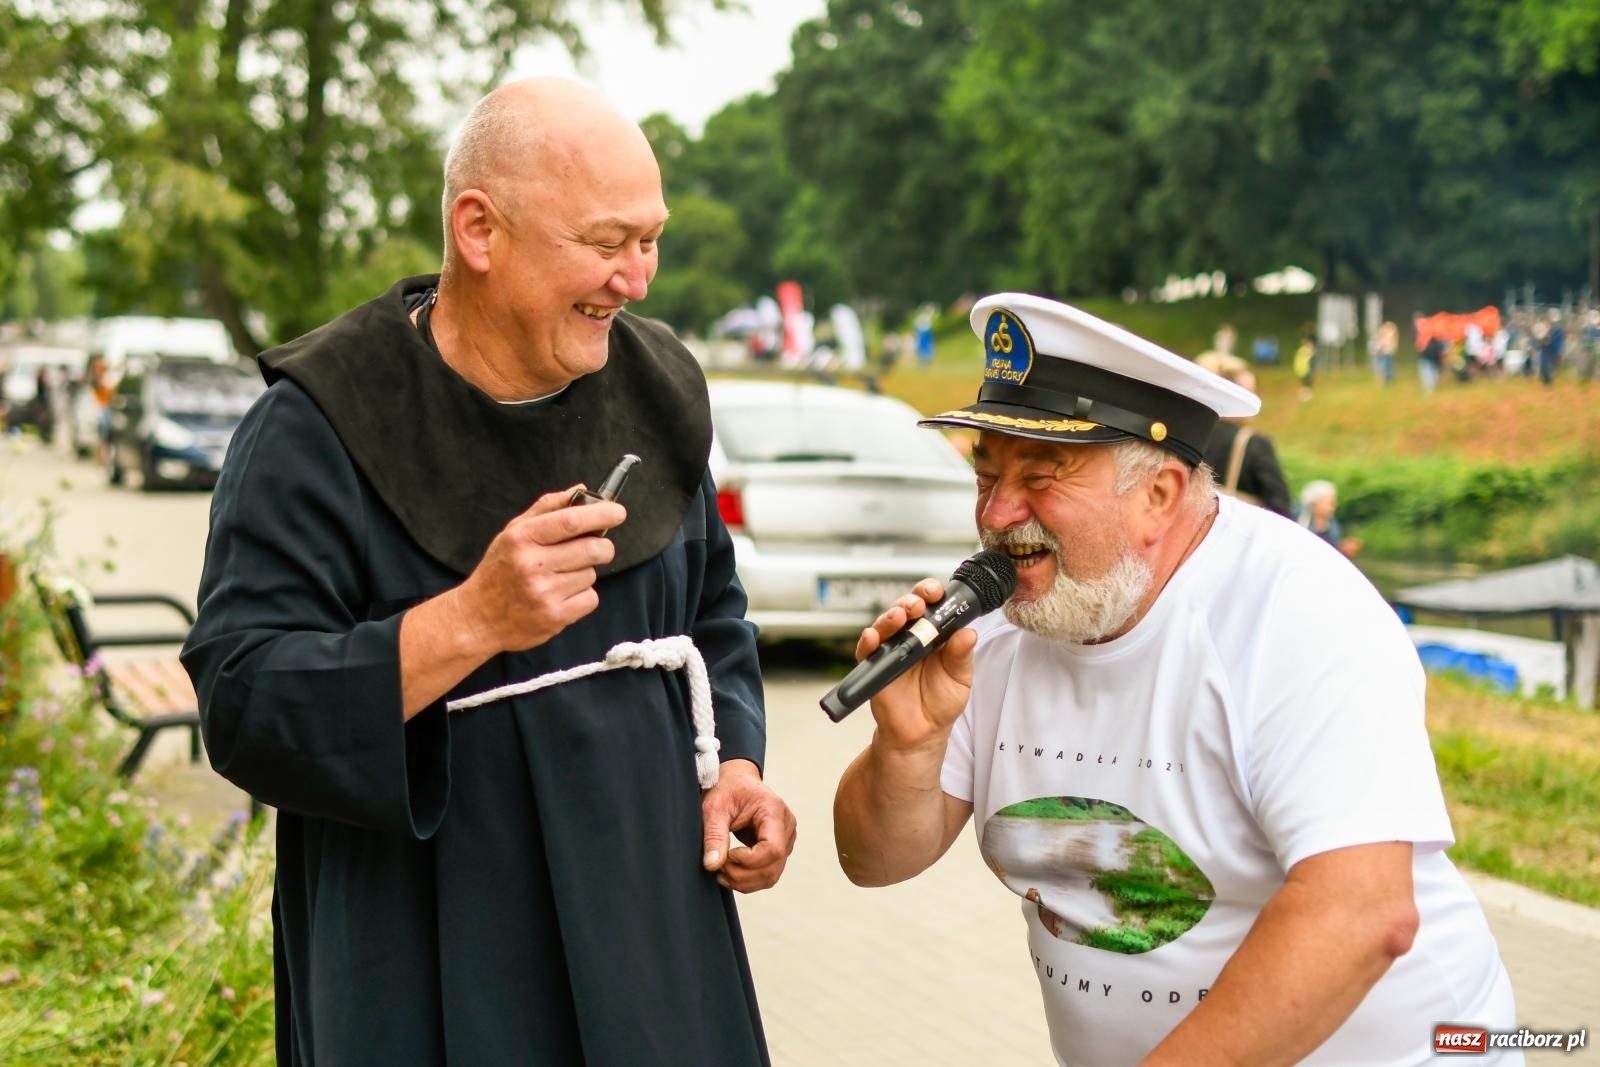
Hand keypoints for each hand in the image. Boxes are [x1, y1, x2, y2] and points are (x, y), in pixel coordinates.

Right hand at [453, 487, 625, 653]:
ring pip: (591, 574)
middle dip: (603, 546)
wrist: (478, 617)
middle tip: (597, 548)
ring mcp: (543, 593)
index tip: (617, 512)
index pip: (571, 521)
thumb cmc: (500, 570)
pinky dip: (583, 596)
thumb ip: (548, 507)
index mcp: (522, 538)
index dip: (601, 515)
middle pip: (591, 549)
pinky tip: (562, 595)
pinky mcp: (554, 617)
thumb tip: (582, 490)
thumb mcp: (514, 532)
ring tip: (561, 577)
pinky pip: (590, 599)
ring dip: (585, 573)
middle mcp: (532, 565)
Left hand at [701, 758, 796, 892]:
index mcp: (774, 810)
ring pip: (771, 875)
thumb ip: (714, 835)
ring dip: (744, 881)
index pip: (772, 848)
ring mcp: (785, 840)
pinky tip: (729, 872)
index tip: (727, 855)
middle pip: (773, 866)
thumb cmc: (727, 790)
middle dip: (742, 874)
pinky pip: (768, 874)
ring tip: (721, 871)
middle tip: (718, 867)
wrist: (736, 782)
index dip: (749, 860)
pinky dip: (748, 880)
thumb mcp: (714, 808)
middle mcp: (787, 827)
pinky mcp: (779, 850)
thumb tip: (712, 865)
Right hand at [856, 578, 978, 753]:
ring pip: (885, 623)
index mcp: (933, 634)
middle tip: (918, 604)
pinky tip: (873, 636)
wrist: (921, 733)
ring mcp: (890, 649)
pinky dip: (868, 640)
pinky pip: (867, 649)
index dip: (931, 593)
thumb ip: (962, 656)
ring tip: (899, 616)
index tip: (937, 592)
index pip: (931, 604)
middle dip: (910, 600)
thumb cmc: (940, 702)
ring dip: (890, 616)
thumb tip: (969, 633)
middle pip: (905, 607)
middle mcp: (910, 636)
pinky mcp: (874, 665)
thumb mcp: (959, 678)